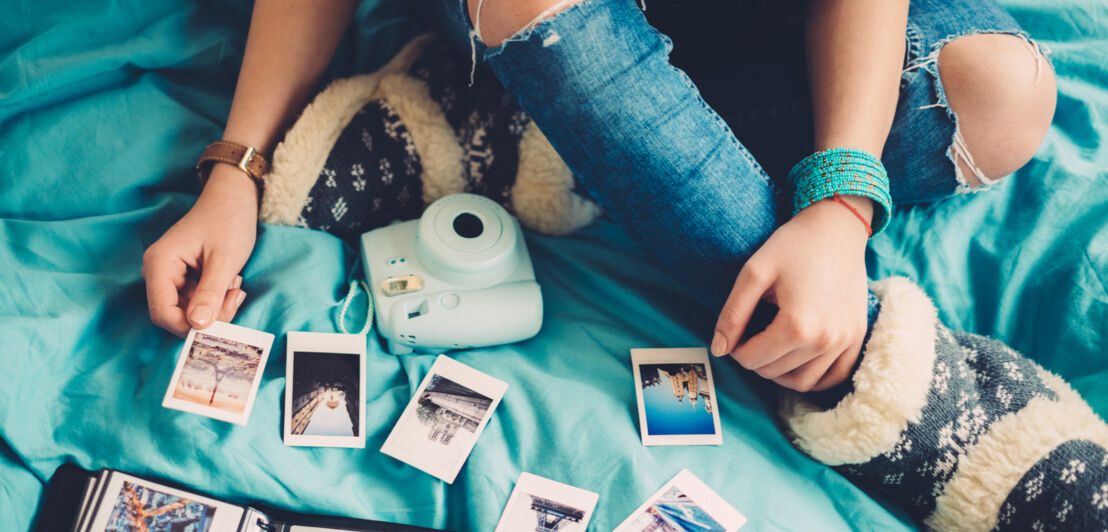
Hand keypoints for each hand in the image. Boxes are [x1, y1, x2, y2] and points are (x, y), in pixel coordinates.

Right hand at [142, 165, 258, 336]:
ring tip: (234, 283)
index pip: (161, 312)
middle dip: (208, 315)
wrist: (234, 199)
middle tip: (235, 296)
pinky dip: (216, 298)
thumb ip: (210, 294)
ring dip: (215, 306)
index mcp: (160, 264)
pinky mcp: (184, 278)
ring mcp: (171, 275)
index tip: (217, 327)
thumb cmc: (228, 221)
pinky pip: (197, 301)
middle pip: (175, 314)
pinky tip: (230, 281)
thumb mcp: (224, 260)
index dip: (186, 327)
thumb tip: (198, 326)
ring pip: (189, 311)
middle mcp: (159, 272)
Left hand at [710, 196, 872, 391]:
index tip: (737, 328)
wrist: (837, 228)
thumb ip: (733, 314)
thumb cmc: (792, 246)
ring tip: (771, 348)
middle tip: (751, 334)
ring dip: (780, 372)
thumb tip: (719, 350)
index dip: (735, 347)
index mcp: (796, 325)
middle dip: (755, 358)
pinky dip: (812, 376)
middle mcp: (824, 340)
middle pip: (774, 372)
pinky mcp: (857, 337)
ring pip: (802, 382)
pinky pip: (834, 377)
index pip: (751, 359)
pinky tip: (797, 360)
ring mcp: (845, 341)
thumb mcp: (754, 273)